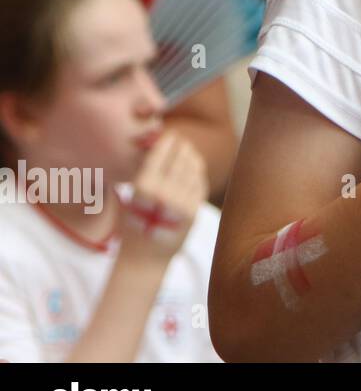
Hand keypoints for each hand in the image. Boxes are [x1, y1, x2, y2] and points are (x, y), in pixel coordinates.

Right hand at [118, 132, 207, 263]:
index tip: (171, 134)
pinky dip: (197, 174)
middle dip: (182, 147)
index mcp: (143, 188)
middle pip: (180, 158)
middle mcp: (164, 193)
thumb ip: (143, 174)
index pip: (160, 155)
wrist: (145, 257)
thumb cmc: (132, 224)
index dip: (167, 142)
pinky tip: (194, 169)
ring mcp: (182, 202)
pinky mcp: (195, 211)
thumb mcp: (130, 198)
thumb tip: (155, 147)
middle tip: (182, 141)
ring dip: (192, 157)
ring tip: (189, 151)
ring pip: (192, 169)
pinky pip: (199, 184)